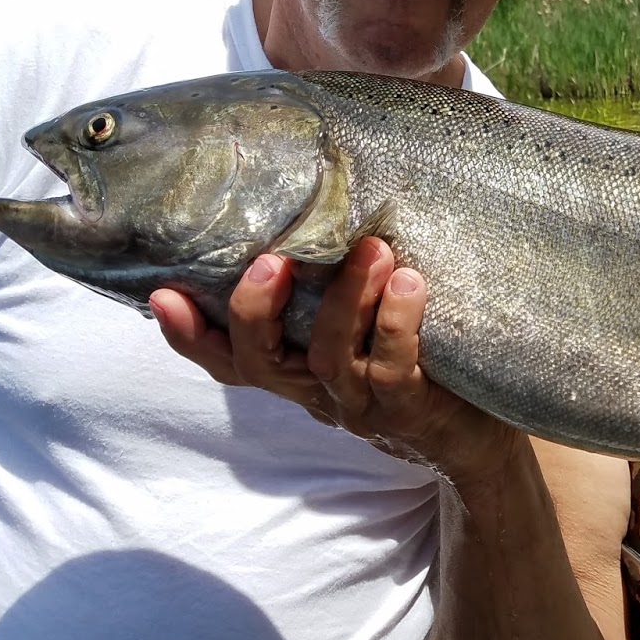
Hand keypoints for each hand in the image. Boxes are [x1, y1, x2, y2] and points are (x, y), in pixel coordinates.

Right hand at [150, 239, 521, 486]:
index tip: (161, 293)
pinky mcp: (412, 410)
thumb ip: (333, 287)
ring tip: (372, 248)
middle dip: (257, 312)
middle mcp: (318, 392)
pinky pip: (394, 368)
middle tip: (271, 261)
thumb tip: (320, 201)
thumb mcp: (363, 328)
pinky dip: (397, 322)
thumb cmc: (416, 363)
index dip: (190, 335)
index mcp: (297, 372)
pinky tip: (411, 282)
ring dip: (346, 300)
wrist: (478, 438)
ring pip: (331, 358)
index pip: (228, 359)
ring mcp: (362, 405)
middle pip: (263, 362)